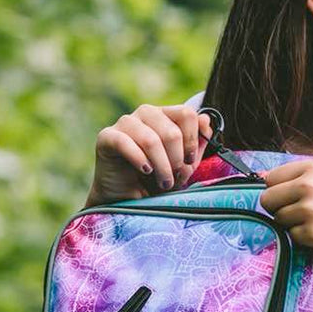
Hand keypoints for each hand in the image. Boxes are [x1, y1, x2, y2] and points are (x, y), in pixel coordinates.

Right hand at [87, 104, 211, 206]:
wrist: (125, 198)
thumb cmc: (154, 180)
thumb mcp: (183, 165)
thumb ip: (196, 144)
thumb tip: (205, 120)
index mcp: (165, 116)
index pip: (186, 113)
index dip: (192, 139)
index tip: (189, 161)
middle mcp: (145, 114)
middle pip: (171, 130)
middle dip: (176, 160)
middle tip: (173, 179)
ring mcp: (125, 123)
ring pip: (151, 139)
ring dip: (161, 167)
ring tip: (162, 183)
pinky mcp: (107, 136)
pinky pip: (126, 143)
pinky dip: (139, 160)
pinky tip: (145, 171)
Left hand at [257, 159, 312, 264]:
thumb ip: (298, 176)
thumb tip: (260, 178)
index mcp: (312, 168)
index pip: (271, 179)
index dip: (278, 191)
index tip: (291, 197)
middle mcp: (308, 185)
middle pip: (266, 199)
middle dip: (278, 208)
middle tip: (300, 212)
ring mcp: (309, 210)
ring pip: (278, 219)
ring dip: (293, 224)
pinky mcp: (312, 233)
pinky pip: (292, 236)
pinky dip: (305, 238)